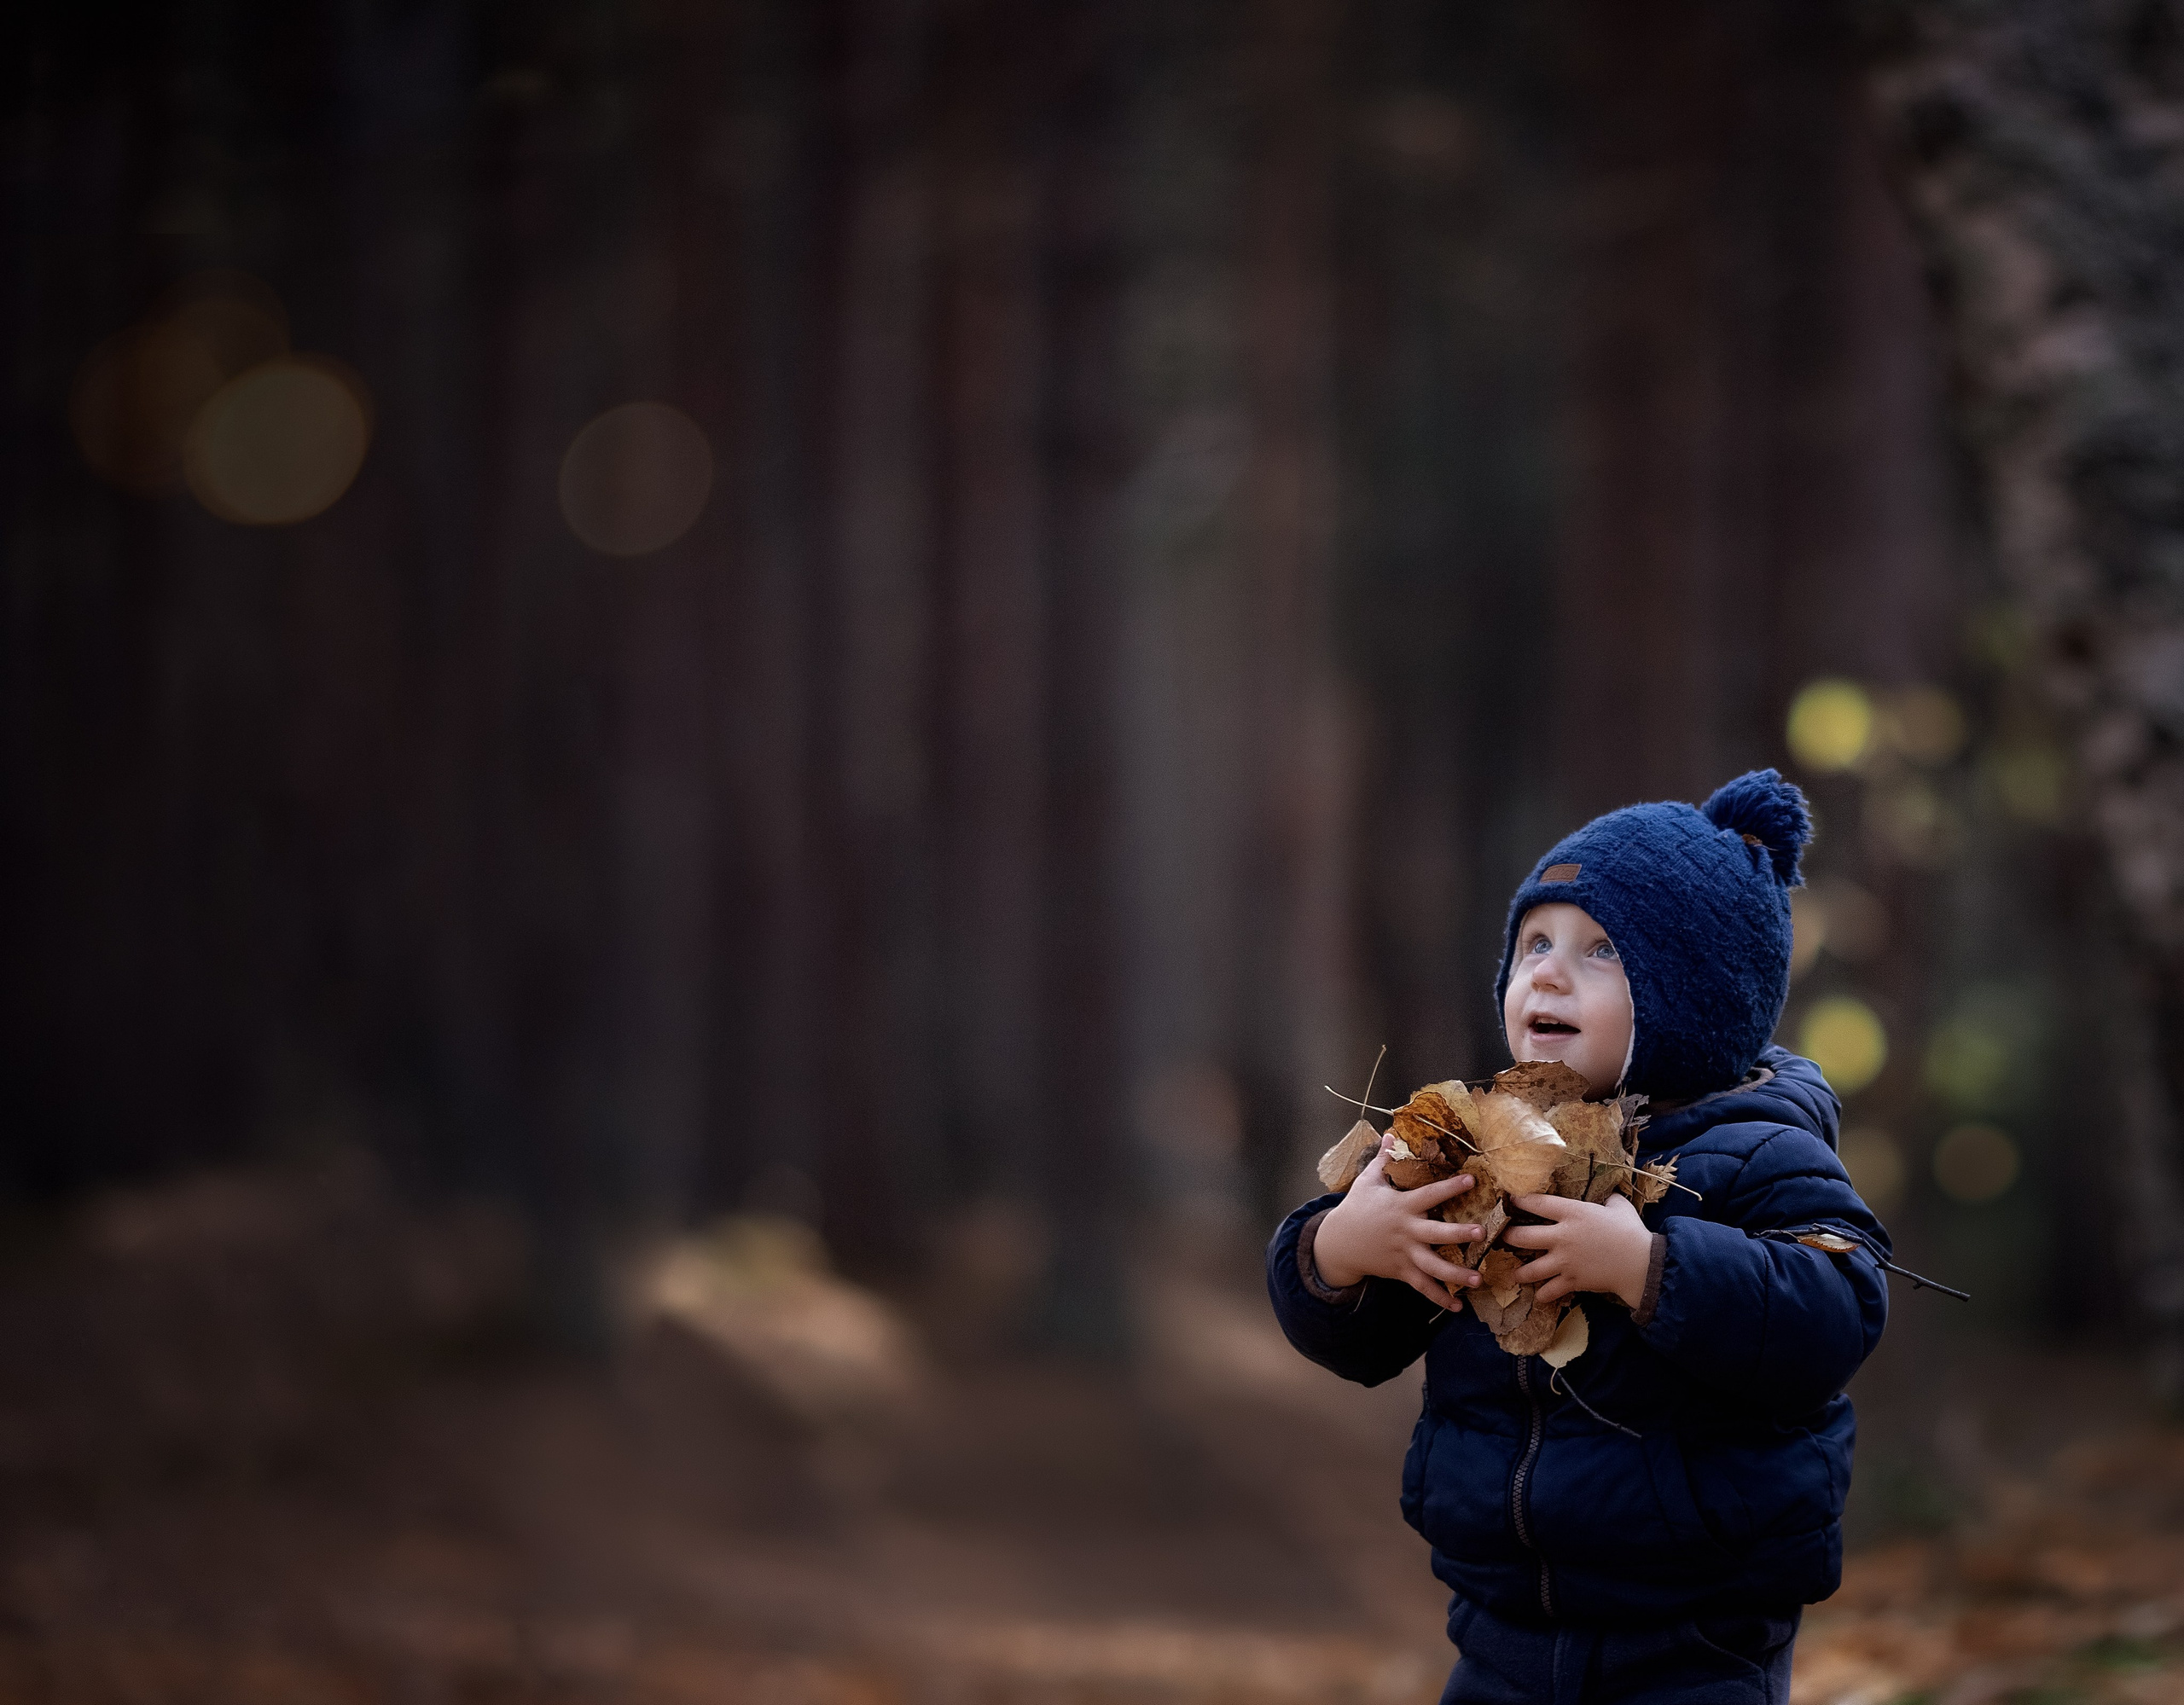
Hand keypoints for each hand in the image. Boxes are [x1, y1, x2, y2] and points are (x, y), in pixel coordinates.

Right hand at [1312, 1138, 1482, 1310]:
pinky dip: (1439, 1298)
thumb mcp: (1367, 1182)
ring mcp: (1404, 1254)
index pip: (1429, 1195)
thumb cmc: (1357, 1208)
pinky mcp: (1401, 1271)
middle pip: (1436, 1234)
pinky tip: (1457, 1305)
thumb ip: (1383, 1159)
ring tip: (1477, 1279)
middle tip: (1480, 1233)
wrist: (1338, 1243)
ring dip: (1456, 1274)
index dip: (1450, 1187)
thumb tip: (1391, 1134)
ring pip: (1433, 1266)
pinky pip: (1422, 1287)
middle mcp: (1406, 1231)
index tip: (1472, 1180)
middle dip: (1458, 1234)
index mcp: (1401, 1207)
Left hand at [1503, 1192, 1653, 1309]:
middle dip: (1507, 1236)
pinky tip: (1539, 1294)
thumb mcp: (1619, 1207)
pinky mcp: (1571, 1281)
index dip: (1519, 1200)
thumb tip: (1607, 1196)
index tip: (1511, 1200)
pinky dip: (1543, 1294)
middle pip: (1522, 1236)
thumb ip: (1608, 1199)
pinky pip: (1549, 1291)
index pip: (1537, 1203)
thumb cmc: (1631, 1232)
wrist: (1641, 1263)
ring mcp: (1564, 1261)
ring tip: (1514, 1272)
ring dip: (1520, 1272)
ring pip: (1530, 1269)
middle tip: (1503, 1236)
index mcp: (1572, 1213)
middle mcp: (1562, 1236)